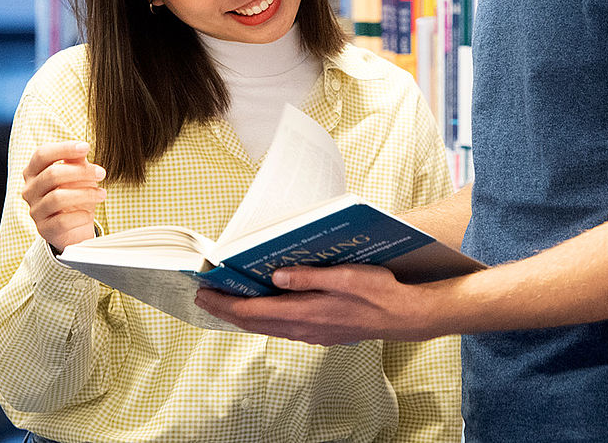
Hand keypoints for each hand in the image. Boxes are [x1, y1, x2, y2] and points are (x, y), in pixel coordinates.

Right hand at [21, 139, 106, 252]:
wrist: (75, 227)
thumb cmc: (75, 194)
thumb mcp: (77, 174)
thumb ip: (76, 161)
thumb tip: (81, 149)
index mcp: (33, 171)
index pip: (42, 154)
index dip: (63, 148)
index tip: (86, 147)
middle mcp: (29, 190)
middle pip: (52, 174)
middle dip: (81, 172)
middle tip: (101, 173)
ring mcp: (35, 210)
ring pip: (57, 198)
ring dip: (85, 194)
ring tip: (102, 194)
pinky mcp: (44, 229)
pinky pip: (62, 221)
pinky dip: (80, 215)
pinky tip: (89, 214)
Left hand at [193, 264, 441, 345]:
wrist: (403, 316)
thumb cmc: (378, 293)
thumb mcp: (345, 276)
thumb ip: (308, 277)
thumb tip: (276, 275)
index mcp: (305, 313)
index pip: (252, 312)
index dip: (224, 304)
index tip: (204, 293)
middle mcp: (303, 328)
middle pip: (253, 323)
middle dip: (225, 309)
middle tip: (204, 296)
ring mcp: (310, 333)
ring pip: (265, 327)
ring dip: (242, 315)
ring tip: (226, 300)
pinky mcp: (318, 332)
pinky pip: (280, 327)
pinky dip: (262, 317)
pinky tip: (261, 306)